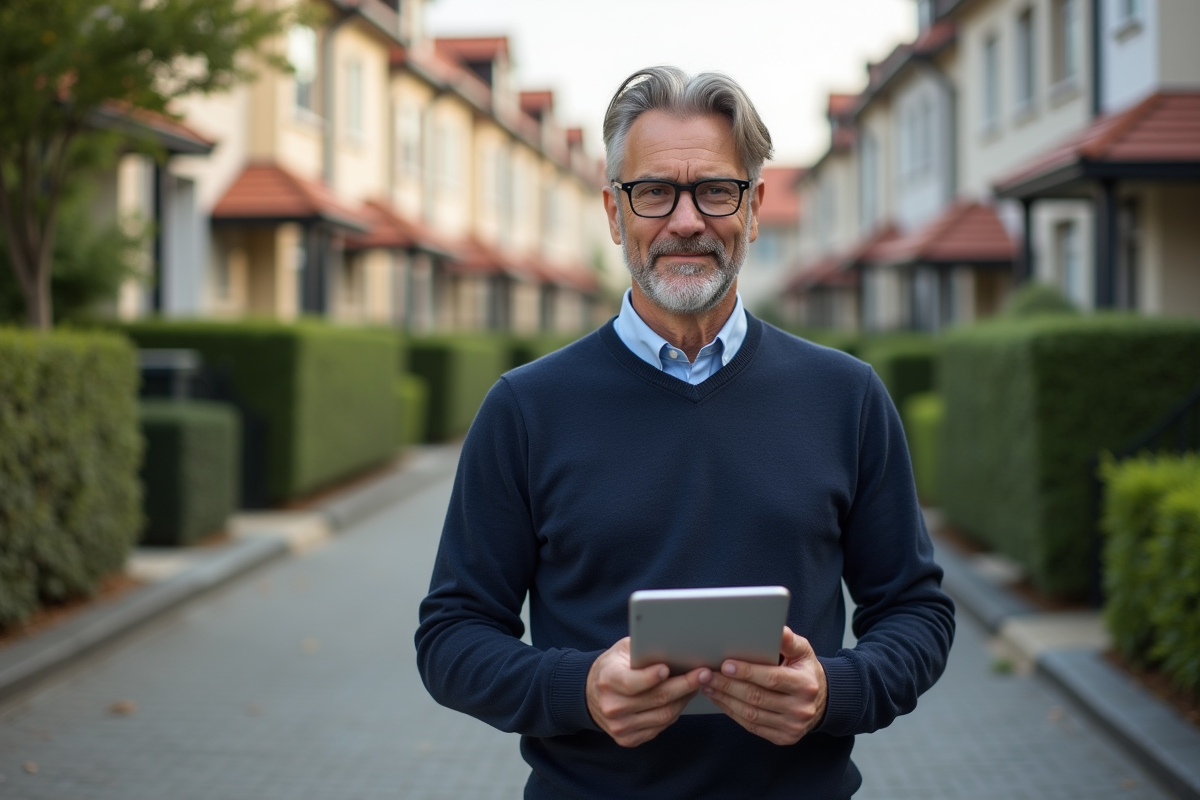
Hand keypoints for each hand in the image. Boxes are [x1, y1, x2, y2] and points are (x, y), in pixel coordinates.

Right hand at [586, 637, 703, 746]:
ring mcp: (620, 726)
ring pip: (663, 715)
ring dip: (684, 699)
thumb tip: (673, 648)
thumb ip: (642, 649)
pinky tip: (682, 699)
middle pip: (656, 698)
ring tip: (697, 684)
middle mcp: (612, 706)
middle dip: (684, 685)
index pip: (631, 682)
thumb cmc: (613, 667)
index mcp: (608, 680)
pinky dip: (675, 712)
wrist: (591, 694)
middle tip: (703, 674)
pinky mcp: (628, 739)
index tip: (668, 668)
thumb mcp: (621, 651)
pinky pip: (660, 727)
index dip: (651, 677)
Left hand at [697, 626, 826, 744]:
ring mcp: (791, 727)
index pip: (771, 679)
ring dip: (725, 700)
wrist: (821, 700)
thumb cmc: (805, 671)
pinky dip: (732, 713)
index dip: (747, 672)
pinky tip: (720, 700)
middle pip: (756, 697)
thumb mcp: (803, 652)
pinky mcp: (783, 737)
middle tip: (707, 675)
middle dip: (728, 685)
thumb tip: (778, 629)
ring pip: (751, 714)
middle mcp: (800, 709)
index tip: (725, 665)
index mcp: (805, 685)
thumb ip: (788, 641)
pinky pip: (752, 726)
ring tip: (708, 686)